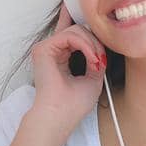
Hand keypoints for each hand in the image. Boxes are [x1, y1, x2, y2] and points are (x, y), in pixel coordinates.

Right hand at [29, 0, 108, 123]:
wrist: (58, 117)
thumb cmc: (72, 106)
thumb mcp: (93, 79)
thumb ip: (96, 60)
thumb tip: (101, 47)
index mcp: (60, 58)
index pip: (71, 33)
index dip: (86, 28)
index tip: (102, 31)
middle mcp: (52, 52)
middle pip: (77, 30)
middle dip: (94, 40)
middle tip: (101, 58)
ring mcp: (46, 49)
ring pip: (76, 31)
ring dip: (92, 45)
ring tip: (97, 62)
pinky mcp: (43, 49)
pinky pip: (70, 36)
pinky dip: (85, 46)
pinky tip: (92, 59)